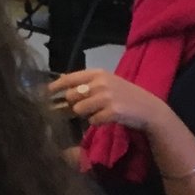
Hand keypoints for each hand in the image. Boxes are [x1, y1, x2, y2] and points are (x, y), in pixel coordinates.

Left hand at [49, 67, 168, 132]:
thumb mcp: (107, 83)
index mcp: (99, 73)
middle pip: (72, 96)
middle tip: (84, 108)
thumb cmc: (125, 95)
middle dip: (74, 104)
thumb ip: (88, 84)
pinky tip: (107, 118)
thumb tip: (63, 87)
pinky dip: (97, 122)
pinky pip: (92, 120)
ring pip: (79, 109)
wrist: (148, 108)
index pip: (70, 78)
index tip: (45, 93)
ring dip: (86, 114)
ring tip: (99, 112)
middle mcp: (101, 82)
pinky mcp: (112, 111)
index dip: (55, 86)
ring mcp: (107, 97)